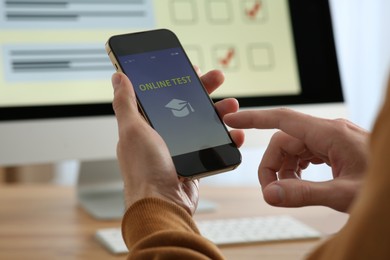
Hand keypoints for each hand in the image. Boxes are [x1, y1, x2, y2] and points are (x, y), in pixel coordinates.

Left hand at [111, 70, 243, 214]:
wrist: (163, 205)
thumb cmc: (143, 170)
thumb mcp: (132, 130)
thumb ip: (126, 103)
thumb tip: (118, 78)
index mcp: (144, 125)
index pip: (163, 95)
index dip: (177, 81)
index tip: (191, 70)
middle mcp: (161, 135)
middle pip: (186, 106)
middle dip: (203, 91)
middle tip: (217, 77)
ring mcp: (178, 149)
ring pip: (202, 124)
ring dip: (218, 112)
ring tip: (231, 105)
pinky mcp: (193, 162)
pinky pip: (212, 145)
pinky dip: (224, 138)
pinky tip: (234, 133)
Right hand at [224, 108, 368, 211]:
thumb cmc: (384, 186)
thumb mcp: (343, 194)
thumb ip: (304, 194)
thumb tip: (269, 194)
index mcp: (330, 134)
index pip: (282, 119)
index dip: (254, 118)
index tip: (232, 119)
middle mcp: (329, 132)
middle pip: (284, 139)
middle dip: (272, 164)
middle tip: (272, 191)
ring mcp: (332, 139)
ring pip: (293, 147)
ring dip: (284, 168)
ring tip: (289, 190)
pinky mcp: (335, 148)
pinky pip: (305, 153)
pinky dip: (296, 169)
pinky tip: (300, 183)